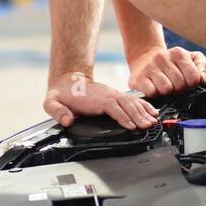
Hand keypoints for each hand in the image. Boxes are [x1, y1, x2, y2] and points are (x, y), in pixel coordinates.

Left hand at [43, 71, 157, 129]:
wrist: (68, 80)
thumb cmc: (62, 94)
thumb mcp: (52, 102)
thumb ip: (58, 111)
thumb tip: (67, 120)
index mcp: (95, 99)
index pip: (113, 107)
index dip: (122, 116)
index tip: (131, 126)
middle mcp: (108, 95)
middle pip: (127, 105)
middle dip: (138, 116)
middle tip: (148, 126)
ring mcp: (114, 94)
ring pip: (132, 102)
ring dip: (143, 111)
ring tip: (153, 121)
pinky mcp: (116, 96)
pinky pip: (133, 100)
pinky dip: (143, 105)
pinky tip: (152, 111)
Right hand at [128, 45, 205, 96]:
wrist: (145, 58)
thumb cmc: (172, 62)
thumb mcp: (191, 59)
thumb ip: (204, 67)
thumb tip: (202, 78)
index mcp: (179, 53)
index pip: (194, 78)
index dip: (192, 84)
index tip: (186, 81)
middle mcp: (163, 58)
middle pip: (180, 85)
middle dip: (180, 89)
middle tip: (175, 84)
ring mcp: (150, 67)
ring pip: (166, 90)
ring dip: (167, 92)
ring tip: (165, 86)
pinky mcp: (138, 78)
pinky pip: (152, 92)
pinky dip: (155, 94)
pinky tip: (155, 88)